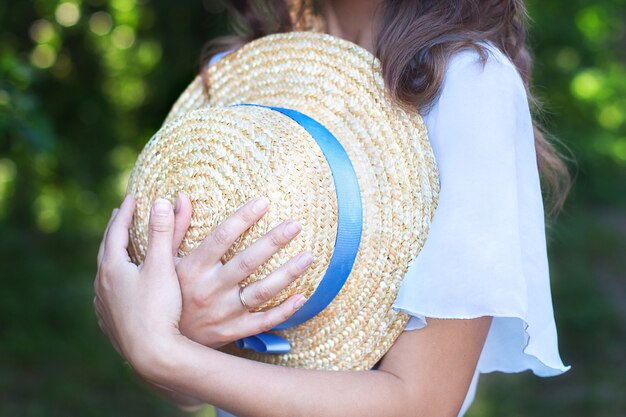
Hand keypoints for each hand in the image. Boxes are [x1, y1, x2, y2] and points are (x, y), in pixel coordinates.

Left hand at [94, 196, 185, 367]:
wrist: (150, 354)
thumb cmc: (158, 308)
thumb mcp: (162, 266)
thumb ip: (162, 232)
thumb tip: (160, 201)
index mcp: (112, 267)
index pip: (116, 231)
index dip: (126, 212)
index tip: (132, 197)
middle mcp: (102, 285)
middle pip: (106, 250)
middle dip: (115, 231)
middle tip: (120, 215)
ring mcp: (104, 305)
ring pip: (105, 273)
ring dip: (112, 256)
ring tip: (119, 249)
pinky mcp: (110, 322)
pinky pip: (107, 294)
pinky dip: (113, 281)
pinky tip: (118, 288)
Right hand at [173, 195, 313, 347]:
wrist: (157, 347)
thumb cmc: (160, 297)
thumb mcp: (159, 263)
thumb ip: (172, 230)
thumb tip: (181, 197)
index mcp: (192, 269)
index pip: (221, 238)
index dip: (243, 218)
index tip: (264, 201)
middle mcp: (210, 290)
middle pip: (247, 262)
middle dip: (273, 241)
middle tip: (295, 225)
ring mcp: (223, 313)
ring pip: (261, 292)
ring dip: (287, 274)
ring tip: (308, 256)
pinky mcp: (232, 331)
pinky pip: (263, 322)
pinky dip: (284, 311)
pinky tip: (302, 297)